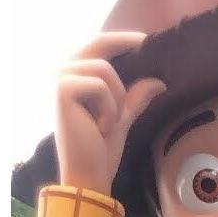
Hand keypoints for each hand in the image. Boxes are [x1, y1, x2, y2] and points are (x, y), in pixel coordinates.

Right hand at [53, 30, 166, 196]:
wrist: (87, 177)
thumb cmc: (100, 152)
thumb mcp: (122, 119)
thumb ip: (134, 98)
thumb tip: (158, 81)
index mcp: (71, 77)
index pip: (96, 46)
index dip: (120, 39)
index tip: (145, 39)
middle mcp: (60, 72)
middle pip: (98, 44)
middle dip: (125, 44)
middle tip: (147, 44)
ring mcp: (58, 79)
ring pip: (104, 69)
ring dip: (116, 98)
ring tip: (107, 123)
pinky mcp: (62, 89)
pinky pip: (100, 85)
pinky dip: (109, 108)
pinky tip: (100, 127)